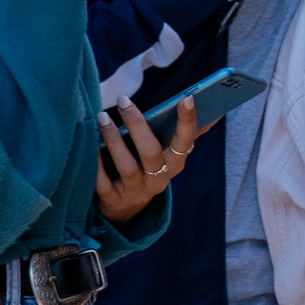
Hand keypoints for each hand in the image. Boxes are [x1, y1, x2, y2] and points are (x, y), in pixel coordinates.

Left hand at [94, 97, 205, 225]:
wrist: (127, 206)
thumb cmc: (149, 169)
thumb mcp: (168, 155)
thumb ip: (185, 134)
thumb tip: (214, 114)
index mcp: (175, 164)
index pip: (185, 142)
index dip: (187, 122)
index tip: (187, 98)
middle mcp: (158, 179)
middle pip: (151, 153)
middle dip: (137, 125)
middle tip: (123, 101)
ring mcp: (136, 191)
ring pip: (127, 167)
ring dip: (114, 140)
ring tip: (102, 118)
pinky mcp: (114, 200)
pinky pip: (103, 183)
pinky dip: (96, 164)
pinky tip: (90, 144)